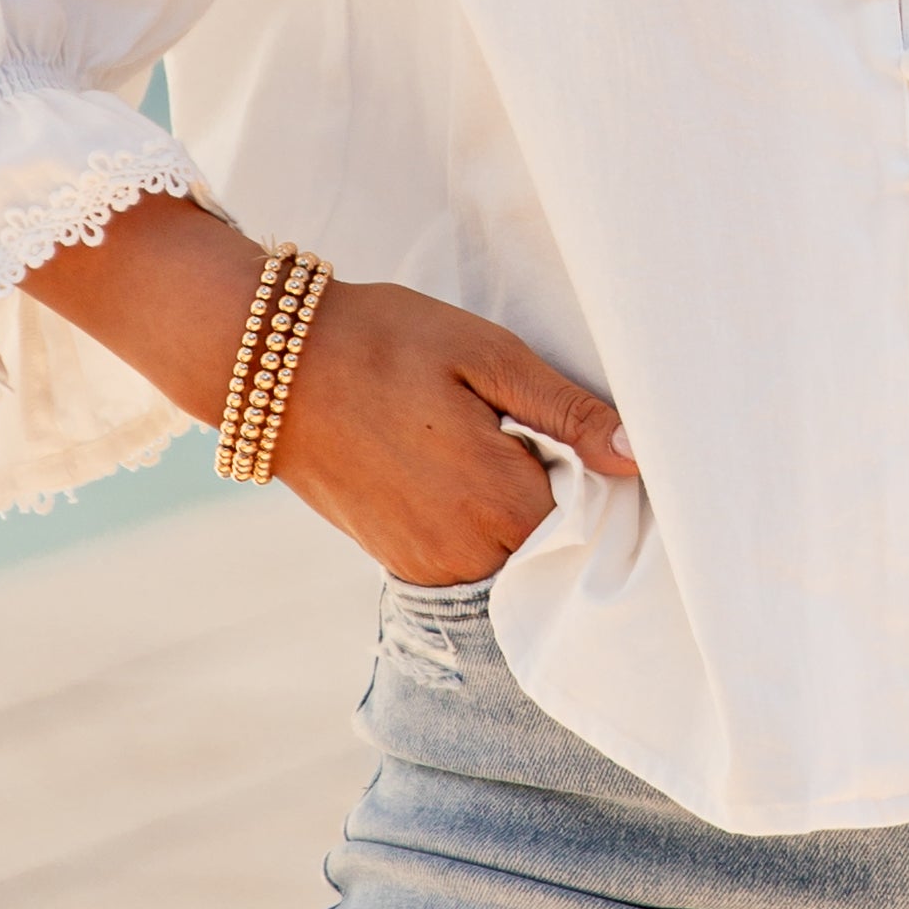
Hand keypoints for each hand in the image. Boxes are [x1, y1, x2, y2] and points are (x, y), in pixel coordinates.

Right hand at [18, 194, 632, 584]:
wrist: (271, 367)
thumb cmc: (384, 342)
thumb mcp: (487, 355)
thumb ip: (567, 412)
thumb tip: (637, 456)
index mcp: (500, 500)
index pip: (596, 520)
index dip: (603, 479)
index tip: (590, 436)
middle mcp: (468, 552)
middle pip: (556, 546)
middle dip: (565, 499)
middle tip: (535, 429)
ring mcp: (429, 566)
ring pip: (513, 557)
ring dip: (520, 513)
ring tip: (492, 443)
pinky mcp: (400, 565)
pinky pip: (470, 560)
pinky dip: (481, 525)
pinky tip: (459, 467)